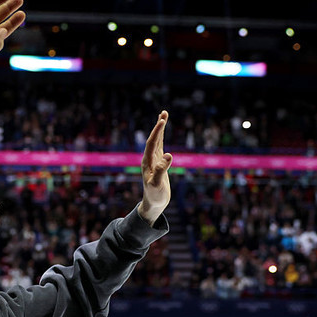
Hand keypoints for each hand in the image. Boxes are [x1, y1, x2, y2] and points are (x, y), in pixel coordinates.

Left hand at [137, 111, 172, 225]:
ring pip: (157, 142)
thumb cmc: (154, 196)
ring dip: (160, 130)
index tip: (162, 120)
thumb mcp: (157, 184)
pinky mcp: (158, 165)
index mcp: (147, 162)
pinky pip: (160, 148)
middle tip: (164, 113)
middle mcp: (149, 159)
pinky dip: (162, 139)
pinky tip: (163, 134)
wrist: (153, 204)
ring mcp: (154, 161)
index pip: (152, 143)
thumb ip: (161, 170)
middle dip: (159, 126)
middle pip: (154, 139)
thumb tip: (169, 155)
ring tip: (163, 117)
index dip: (157, 131)